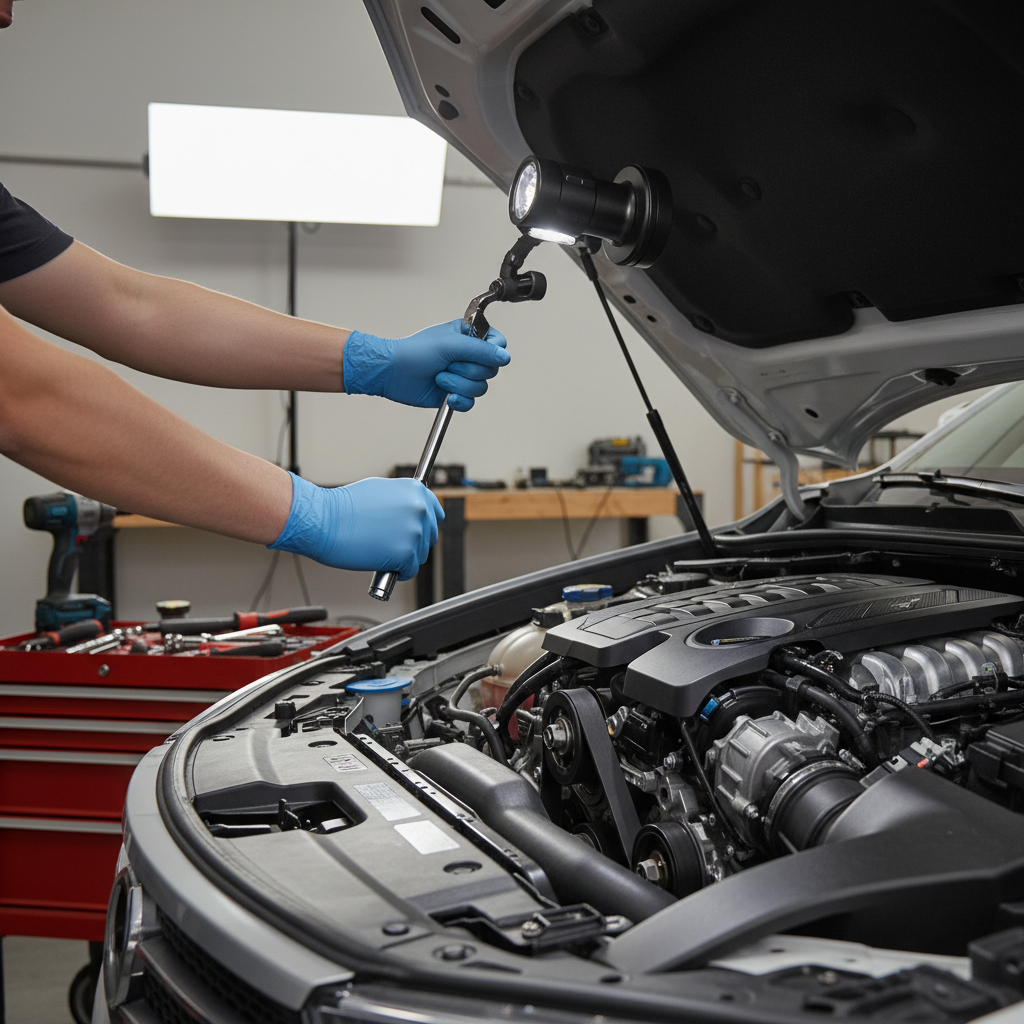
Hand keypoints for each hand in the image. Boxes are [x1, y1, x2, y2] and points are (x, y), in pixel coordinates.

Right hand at [268, 473, 443, 580]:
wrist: (324, 521)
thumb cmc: (343, 507)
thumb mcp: (381, 490)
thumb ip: (402, 500)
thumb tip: (409, 512)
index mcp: (415, 490)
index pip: (436, 512)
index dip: (424, 523)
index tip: (416, 530)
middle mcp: (419, 509)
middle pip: (429, 535)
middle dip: (413, 541)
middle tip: (392, 543)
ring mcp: (413, 532)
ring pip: (420, 554)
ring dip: (405, 557)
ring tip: (382, 551)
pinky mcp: (405, 555)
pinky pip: (409, 570)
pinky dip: (399, 572)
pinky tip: (384, 564)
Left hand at [343, 318, 509, 411]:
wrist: (393, 373)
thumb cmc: (414, 352)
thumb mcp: (450, 345)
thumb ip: (481, 350)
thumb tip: (505, 357)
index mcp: (469, 336)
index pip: (498, 343)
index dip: (491, 352)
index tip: (475, 354)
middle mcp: (469, 356)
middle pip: (490, 369)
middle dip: (466, 370)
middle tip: (447, 364)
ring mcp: (463, 376)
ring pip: (480, 388)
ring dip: (458, 385)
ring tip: (439, 377)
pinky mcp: (456, 393)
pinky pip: (471, 403)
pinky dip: (459, 401)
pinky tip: (447, 397)